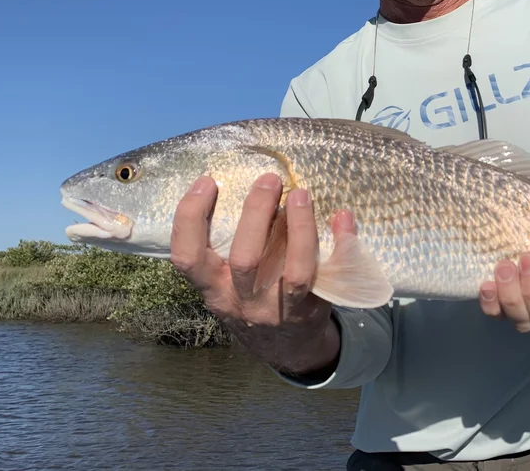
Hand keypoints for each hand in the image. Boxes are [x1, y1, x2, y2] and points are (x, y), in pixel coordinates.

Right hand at [170, 173, 350, 375]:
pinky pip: (329, 276)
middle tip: (269, 180)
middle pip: (245, 258)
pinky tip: (342, 217)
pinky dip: (339, 243)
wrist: (288, 350)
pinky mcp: (312, 310)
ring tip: (301, 194)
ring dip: (298, 227)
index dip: (190, 217)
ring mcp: (279, 309)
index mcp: (214, 290)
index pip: (187, 257)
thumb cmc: (255, 302)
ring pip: (292, 270)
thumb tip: (246, 188)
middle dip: (256, 213)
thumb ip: (225, 244)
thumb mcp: (228, 284)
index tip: (206, 182)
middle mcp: (242, 302)